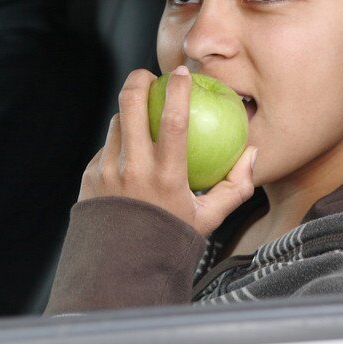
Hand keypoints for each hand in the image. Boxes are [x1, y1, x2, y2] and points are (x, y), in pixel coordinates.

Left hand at [79, 65, 257, 237]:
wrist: (122, 270)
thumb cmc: (171, 241)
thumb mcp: (208, 220)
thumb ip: (235, 187)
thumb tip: (252, 153)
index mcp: (165, 177)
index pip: (173, 120)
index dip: (177, 89)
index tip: (182, 72)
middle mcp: (132, 170)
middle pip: (130, 105)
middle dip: (139, 79)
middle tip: (149, 75)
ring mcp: (106, 171)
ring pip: (116, 123)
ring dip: (128, 111)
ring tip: (141, 110)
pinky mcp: (90, 177)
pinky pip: (105, 148)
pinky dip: (118, 143)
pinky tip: (128, 150)